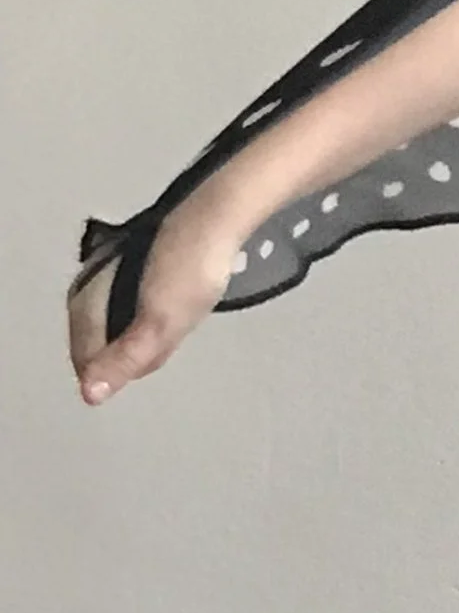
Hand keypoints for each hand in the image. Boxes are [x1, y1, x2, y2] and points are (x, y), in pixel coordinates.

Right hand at [68, 194, 241, 404]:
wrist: (221, 217)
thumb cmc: (191, 272)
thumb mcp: (159, 324)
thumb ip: (124, 359)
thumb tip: (89, 395)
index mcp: (84, 296)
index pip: (86, 357)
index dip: (121, 367)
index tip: (154, 353)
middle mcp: (87, 282)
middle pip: (99, 341)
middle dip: (131, 351)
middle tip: (166, 337)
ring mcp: (109, 271)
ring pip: (117, 323)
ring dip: (142, 333)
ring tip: (173, 322)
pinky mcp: (132, 264)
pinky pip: (132, 303)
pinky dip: (149, 313)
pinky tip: (171, 308)